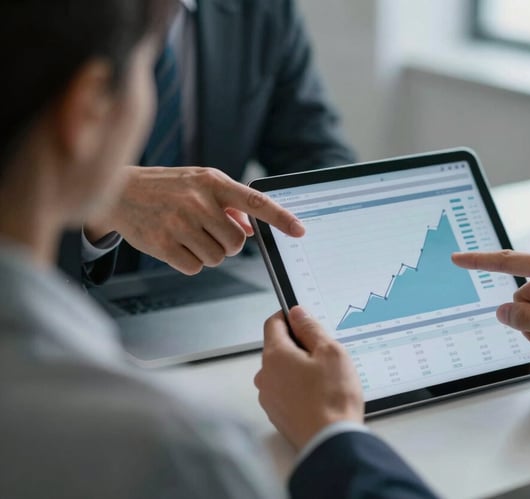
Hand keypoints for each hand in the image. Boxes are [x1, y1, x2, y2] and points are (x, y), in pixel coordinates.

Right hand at [85, 166, 304, 274]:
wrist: (117, 191)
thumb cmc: (166, 187)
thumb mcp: (200, 183)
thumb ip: (230, 204)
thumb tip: (253, 227)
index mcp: (213, 182)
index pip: (256, 202)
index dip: (280, 218)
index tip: (300, 230)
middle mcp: (198, 201)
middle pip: (237, 242)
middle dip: (228, 244)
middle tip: (209, 233)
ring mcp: (179, 223)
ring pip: (217, 258)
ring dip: (208, 253)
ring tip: (188, 235)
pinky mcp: (162, 244)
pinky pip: (195, 267)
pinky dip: (190, 262)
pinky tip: (175, 244)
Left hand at [255, 307, 363, 449]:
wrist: (331, 441)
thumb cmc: (332, 399)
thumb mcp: (330, 351)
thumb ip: (311, 328)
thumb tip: (298, 314)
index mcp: (275, 356)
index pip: (273, 323)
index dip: (289, 317)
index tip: (303, 318)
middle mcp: (265, 376)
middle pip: (278, 348)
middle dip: (299, 347)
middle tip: (325, 355)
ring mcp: (269, 398)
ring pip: (282, 372)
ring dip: (299, 370)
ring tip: (325, 380)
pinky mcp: (277, 415)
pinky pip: (285, 392)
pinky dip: (299, 390)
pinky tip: (320, 396)